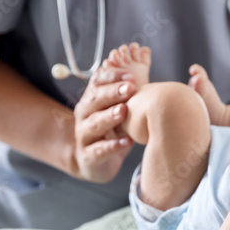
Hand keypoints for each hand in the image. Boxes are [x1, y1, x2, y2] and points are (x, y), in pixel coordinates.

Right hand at [70, 65, 136, 182]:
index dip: (112, 76)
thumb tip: (144, 68)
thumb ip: (128, 92)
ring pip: (94, 123)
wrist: (93, 162)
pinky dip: (112, 146)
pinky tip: (126, 142)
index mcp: (92, 98)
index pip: (97, 81)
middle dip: (112, 92)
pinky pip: (99, 150)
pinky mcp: (88, 156)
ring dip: (109, 116)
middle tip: (129, 88)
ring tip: (124, 111)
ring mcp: (84, 135)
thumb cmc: (111, 130)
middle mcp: (84, 114)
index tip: (131, 76)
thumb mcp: (118, 109)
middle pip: (94, 99)